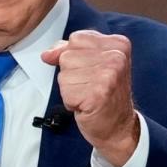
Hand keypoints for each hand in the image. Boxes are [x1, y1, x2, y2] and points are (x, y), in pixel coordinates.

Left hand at [41, 30, 139, 166]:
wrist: (119, 127)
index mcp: (118, 44)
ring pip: (64, 74)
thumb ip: (71, 52)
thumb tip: (47, 54)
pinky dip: (71, 102)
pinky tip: (86, 105)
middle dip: (72, 75)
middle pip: (67, 56)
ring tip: (88, 95)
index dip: (73, 57)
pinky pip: (66, 92)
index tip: (88, 71)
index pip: (76, 39)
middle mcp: (116, 57)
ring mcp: (108, 75)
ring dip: (70, 89)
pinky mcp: (98, 94)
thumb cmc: (106, 96)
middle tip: (90, 86)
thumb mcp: (95, 64)